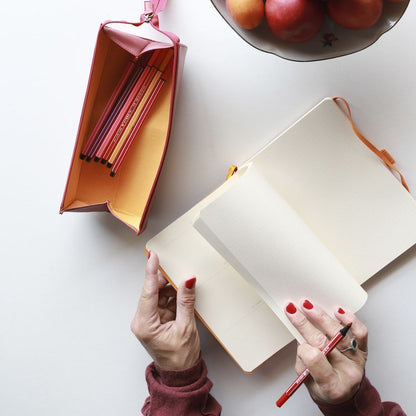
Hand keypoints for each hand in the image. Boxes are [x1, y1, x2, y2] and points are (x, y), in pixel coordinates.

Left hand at [131, 251, 200, 370]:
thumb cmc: (180, 358)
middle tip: (179, 271)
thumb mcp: (186, 327)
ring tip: (184, 286)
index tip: (153, 256)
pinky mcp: (155, 320)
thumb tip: (187, 281)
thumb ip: (185, 301)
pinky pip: (163, 302)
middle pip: (152, 291)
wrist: (180, 375)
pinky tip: (182, 295)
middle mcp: (142, 321)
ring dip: (171, 289)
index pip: (148, 292)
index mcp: (145, 324)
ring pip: (158, 295)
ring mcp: (148, 320)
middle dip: (166, 281)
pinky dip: (173, 297)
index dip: (151, 272)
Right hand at [285, 300, 367, 403]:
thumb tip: (301, 337)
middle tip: (293, 310)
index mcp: (331, 386)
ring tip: (308, 305)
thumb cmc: (324, 388)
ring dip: (321, 316)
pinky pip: (360, 333)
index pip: (316, 360)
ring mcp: (357, 360)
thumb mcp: (306, 382)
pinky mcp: (362, 350)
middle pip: (324, 342)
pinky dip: (350, 319)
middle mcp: (347, 372)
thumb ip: (303, 361)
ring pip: (339, 334)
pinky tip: (338, 311)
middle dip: (304, 324)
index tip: (297, 341)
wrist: (345, 395)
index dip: (304, 348)